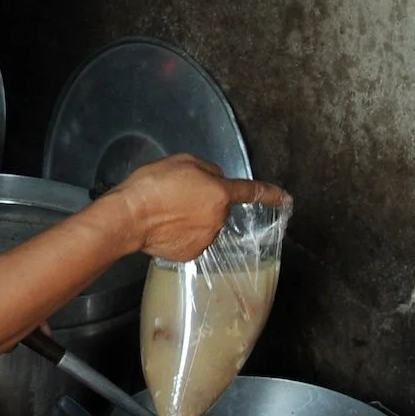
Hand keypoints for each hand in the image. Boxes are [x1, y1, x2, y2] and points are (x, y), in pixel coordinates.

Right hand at [108, 155, 289, 262]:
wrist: (129, 217)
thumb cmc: (153, 186)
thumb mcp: (182, 162)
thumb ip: (207, 170)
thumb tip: (215, 180)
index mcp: (219, 194)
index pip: (252, 192)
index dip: (270, 194)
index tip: (285, 198)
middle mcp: (218, 219)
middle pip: (218, 207)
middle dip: (204, 201)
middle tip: (177, 196)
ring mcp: (206, 239)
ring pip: (206, 224)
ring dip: (193, 219)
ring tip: (167, 212)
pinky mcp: (191, 253)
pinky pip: (193, 239)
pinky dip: (183, 234)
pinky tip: (165, 227)